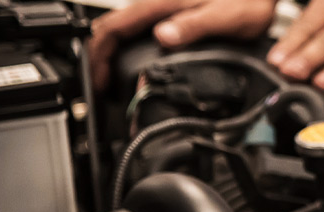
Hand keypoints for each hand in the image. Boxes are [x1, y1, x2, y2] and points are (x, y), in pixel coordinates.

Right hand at [89, 0, 276, 90]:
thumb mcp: (225, 17)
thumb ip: (194, 26)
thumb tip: (163, 37)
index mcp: (160, 3)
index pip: (112, 27)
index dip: (99, 57)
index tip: (99, 82)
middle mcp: (155, 3)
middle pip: (112, 30)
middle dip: (101, 60)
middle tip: (104, 91)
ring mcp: (160, 7)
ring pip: (124, 30)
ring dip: (114, 55)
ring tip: (117, 84)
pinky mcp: (169, 13)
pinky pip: (139, 30)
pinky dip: (130, 49)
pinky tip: (138, 65)